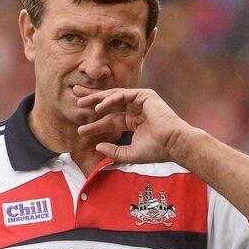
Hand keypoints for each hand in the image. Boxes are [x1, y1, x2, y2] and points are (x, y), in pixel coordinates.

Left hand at [74, 86, 194, 164]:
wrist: (173, 144)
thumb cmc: (156, 150)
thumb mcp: (129, 153)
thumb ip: (113, 151)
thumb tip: (98, 146)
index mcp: (132, 122)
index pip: (109, 121)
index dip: (94, 125)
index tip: (79, 130)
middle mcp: (134, 110)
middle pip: (108, 103)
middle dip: (91, 100)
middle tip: (75, 98)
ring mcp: (140, 101)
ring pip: (113, 97)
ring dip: (96, 98)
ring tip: (80, 102)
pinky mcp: (145, 96)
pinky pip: (123, 95)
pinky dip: (110, 100)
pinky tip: (99, 107)